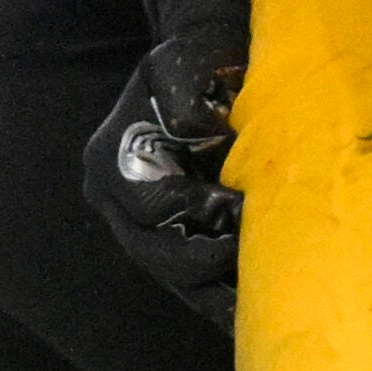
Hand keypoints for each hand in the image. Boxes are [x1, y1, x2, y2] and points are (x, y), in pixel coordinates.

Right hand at [82, 27, 247, 331]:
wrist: (203, 69)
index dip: (196, 212)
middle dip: (206, 257)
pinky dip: (220, 293)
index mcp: (111, 160)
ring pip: (173, 276)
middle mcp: (113, 200)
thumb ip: (185, 97)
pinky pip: (189, 281)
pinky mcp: (166, 240)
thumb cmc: (197, 64)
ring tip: (260, 297)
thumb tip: (198, 128)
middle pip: (156, 252)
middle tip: (254, 250)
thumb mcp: (183, 67)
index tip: (241, 206)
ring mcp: (137, 225)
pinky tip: (254, 306)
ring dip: (216, 286)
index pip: (149, 206)